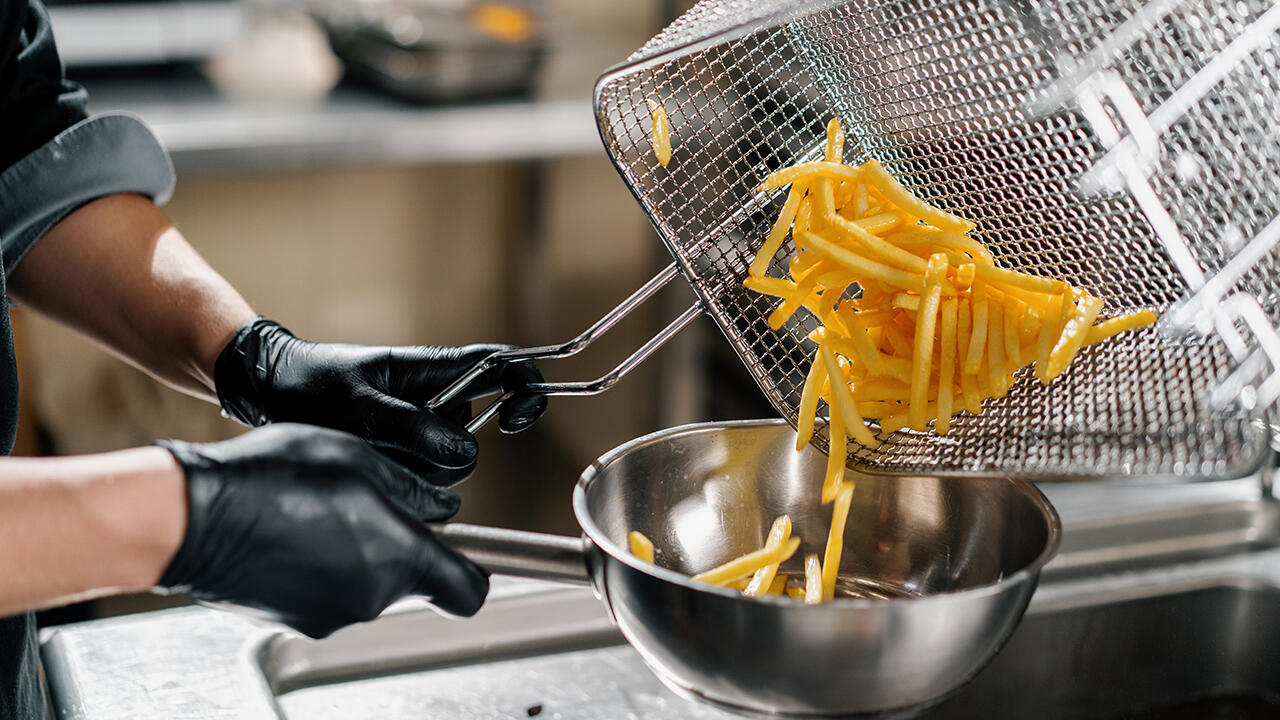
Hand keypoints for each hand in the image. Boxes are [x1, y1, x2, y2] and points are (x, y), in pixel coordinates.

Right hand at [156, 424, 487, 638]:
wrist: (193, 517)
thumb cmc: (274, 477)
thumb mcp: (359, 459)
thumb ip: (413, 490)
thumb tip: (443, 507)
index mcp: (399, 558)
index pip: (468, 590)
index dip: (475, 571)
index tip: (470, 550)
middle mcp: (371, 597)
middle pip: (412, 578)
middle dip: (399, 543)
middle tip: (364, 502)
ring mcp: (331, 615)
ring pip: (368, 582)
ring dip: (357, 551)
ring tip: (318, 510)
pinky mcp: (295, 619)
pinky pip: (329, 591)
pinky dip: (322, 566)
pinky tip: (293, 531)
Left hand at [213, 317, 545, 485]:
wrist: (268, 391)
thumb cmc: (310, 385)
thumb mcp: (357, 406)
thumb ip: (412, 429)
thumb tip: (464, 455)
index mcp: (434, 369)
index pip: (503, 366)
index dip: (525, 388)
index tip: (515, 421)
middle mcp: (437, 399)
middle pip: (474, 436)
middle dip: (441, 454)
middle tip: (390, 444)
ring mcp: (422, 427)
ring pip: (447, 466)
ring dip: (412, 470)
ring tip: (364, 449)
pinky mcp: (405, 452)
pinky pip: (421, 480)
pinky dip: (397, 481)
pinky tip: (364, 464)